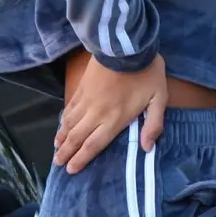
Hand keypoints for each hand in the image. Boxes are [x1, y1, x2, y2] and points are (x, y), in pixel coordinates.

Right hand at [53, 54, 166, 173]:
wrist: (125, 46)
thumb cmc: (146, 73)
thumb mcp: (159, 98)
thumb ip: (153, 124)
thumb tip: (147, 148)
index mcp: (114, 119)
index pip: (93, 145)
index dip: (81, 159)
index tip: (71, 170)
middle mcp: (96, 114)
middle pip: (77, 138)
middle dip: (66, 153)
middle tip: (58, 164)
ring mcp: (86, 100)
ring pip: (69, 124)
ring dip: (61, 138)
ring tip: (56, 149)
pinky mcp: (82, 88)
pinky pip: (69, 109)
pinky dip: (62, 121)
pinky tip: (60, 126)